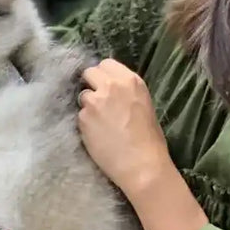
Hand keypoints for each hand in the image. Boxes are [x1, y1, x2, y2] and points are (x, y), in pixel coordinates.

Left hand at [78, 59, 171, 198]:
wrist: (142, 165)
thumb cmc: (150, 141)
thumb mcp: (144, 106)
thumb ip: (126, 94)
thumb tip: (112, 92)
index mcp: (131, 81)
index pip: (106, 64)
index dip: (103, 75)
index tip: (104, 86)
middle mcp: (111, 86)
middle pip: (90, 72)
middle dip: (91, 84)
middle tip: (97, 101)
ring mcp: (95, 101)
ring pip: (82, 95)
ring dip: (87, 106)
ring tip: (98, 123)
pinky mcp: (83, 118)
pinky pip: (80, 115)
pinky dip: (85, 123)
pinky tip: (96, 135)